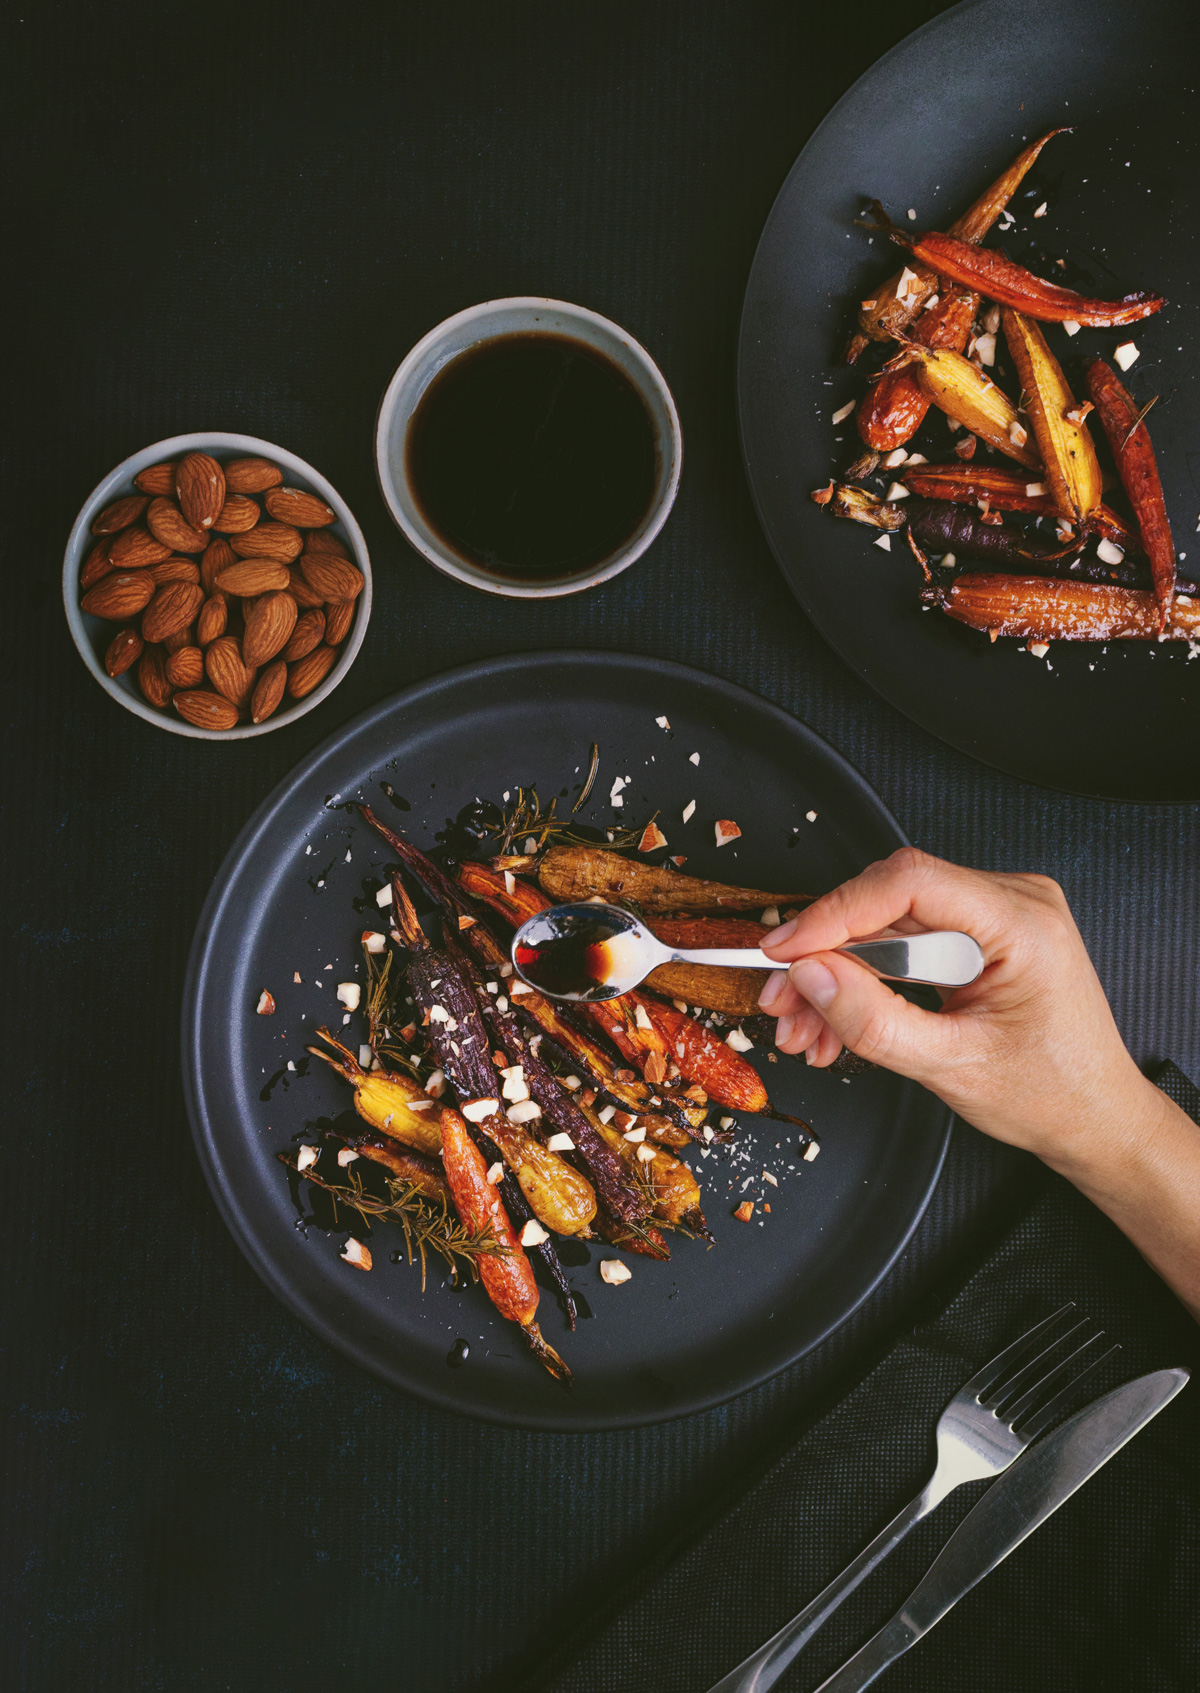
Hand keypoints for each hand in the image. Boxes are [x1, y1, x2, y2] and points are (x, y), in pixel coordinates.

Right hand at [758, 846, 1153, 1161]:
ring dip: (837, 976)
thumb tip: (811, 975)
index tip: (787, 949)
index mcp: (1023, 923)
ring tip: (806, 1029)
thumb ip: (874, 1021)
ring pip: (885, 926)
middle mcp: (1012, 903)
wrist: (1093, 1117)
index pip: (909, 883)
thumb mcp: (951, 1067)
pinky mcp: (975, 934)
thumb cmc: (1051, 1094)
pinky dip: (865, 981)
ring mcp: (994, 914)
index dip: (835, 912)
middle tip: (784, 1001)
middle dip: (826, 955)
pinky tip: (837, 1022)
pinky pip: (902, 942)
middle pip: (888, 903)